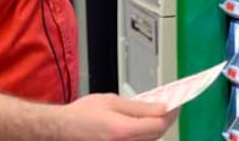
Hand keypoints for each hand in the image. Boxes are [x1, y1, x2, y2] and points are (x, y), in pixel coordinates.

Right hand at [59, 93, 178, 140]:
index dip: (170, 114)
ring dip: (155, 127)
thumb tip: (161, 107)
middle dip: (165, 120)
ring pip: (150, 140)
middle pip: (157, 134)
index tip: (175, 104)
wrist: (63, 129)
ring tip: (155, 112)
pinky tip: (142, 124)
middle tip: (168, 106)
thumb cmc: (82, 115)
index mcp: (123, 130)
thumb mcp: (111, 101)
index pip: (158, 125)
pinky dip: (145, 134)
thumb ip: (138, 106)